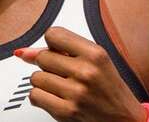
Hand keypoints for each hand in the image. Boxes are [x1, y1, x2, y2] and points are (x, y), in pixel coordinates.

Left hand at [14, 27, 146, 121]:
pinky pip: (35, 96)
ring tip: (60, 85)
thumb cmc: (109, 88)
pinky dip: (40, 96)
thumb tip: (25, 52)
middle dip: (47, 63)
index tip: (57, 49)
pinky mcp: (66, 111)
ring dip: (43, 81)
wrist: (123, 118)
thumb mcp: (95, 61)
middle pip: (42, 57)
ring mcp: (75, 92)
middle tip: (61, 71)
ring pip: (35, 77)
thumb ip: (63, 52)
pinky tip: (54, 96)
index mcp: (95, 54)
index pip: (54, 35)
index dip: (52, 43)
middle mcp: (86, 72)